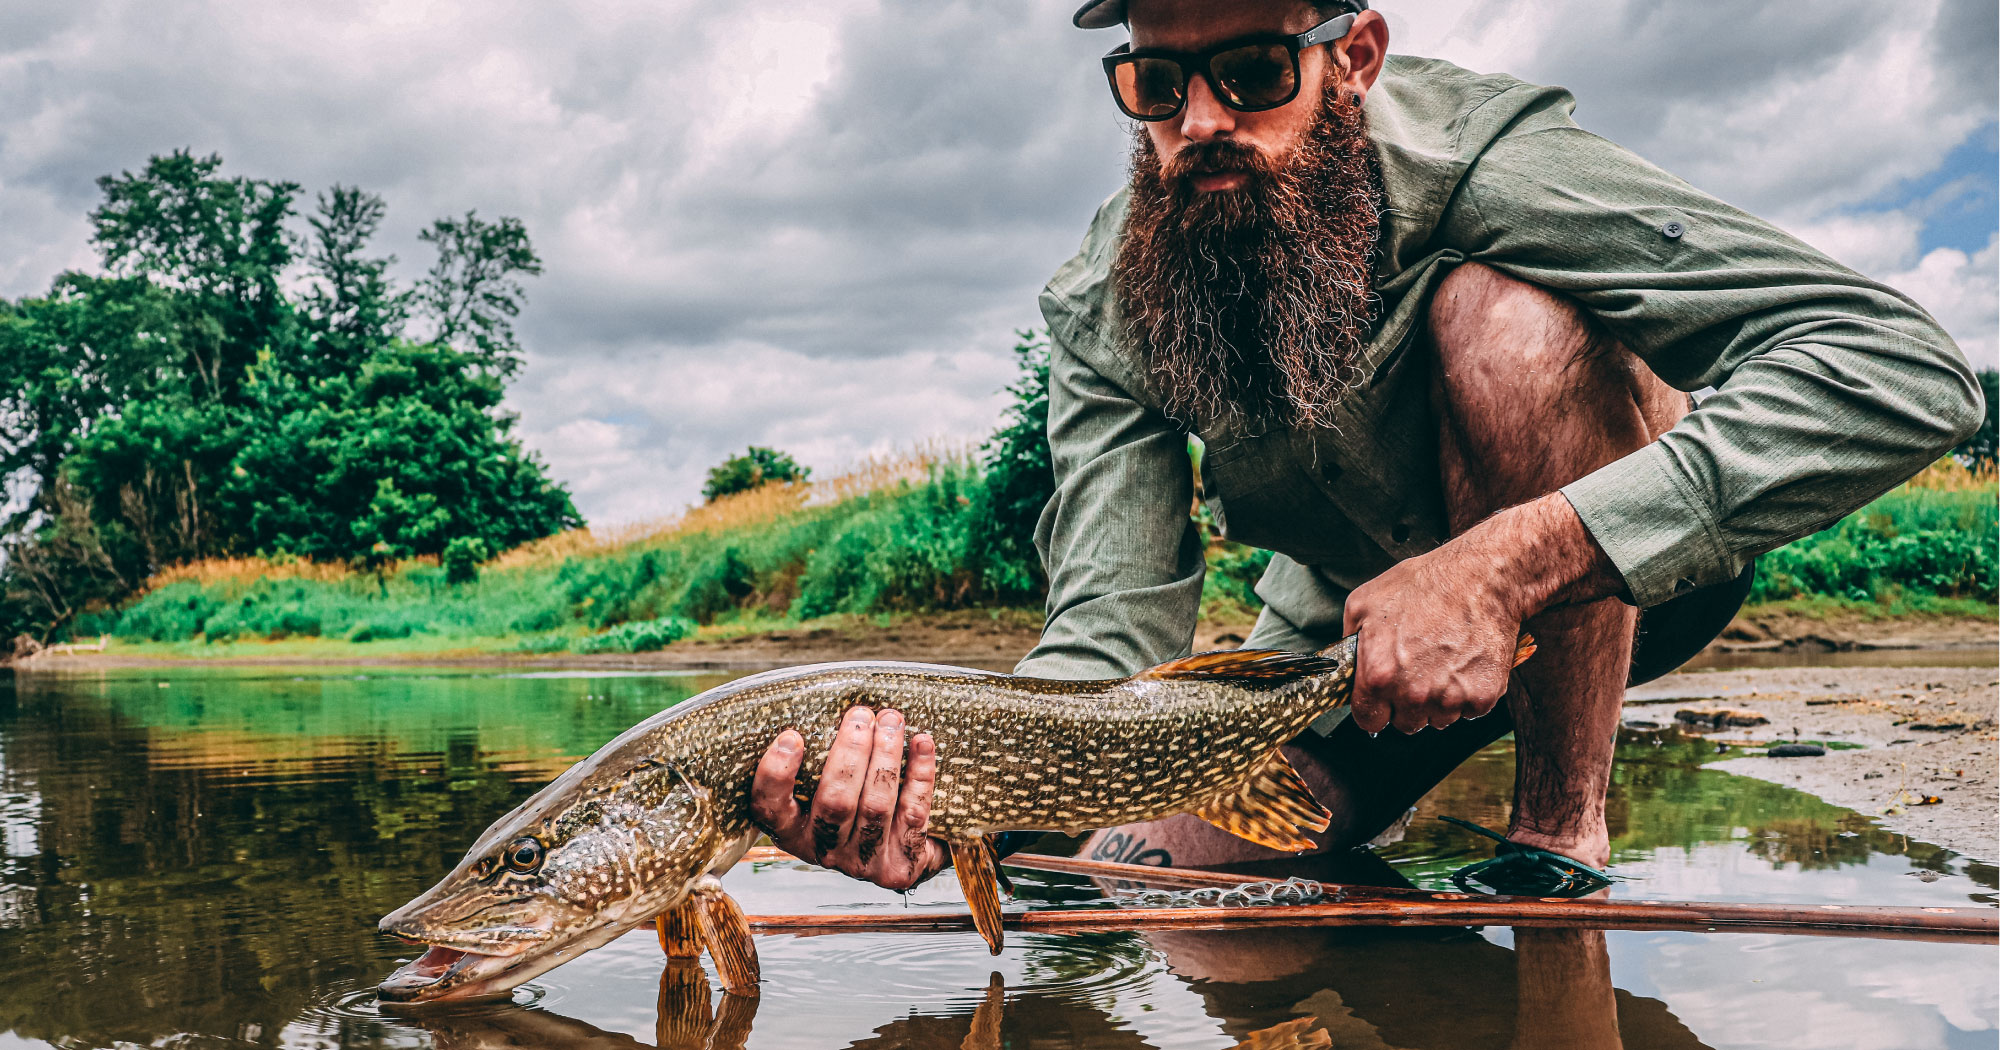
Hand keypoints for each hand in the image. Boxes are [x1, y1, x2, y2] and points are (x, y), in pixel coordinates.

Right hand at [749, 706, 948, 890]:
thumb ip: (819, 758)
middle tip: (860, 715)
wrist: (901, 858)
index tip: (791, 736)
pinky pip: (912, 812)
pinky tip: (922, 742)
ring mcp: (862, 862)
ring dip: (886, 756)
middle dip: (850, 753)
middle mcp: (823, 851)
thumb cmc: (855, 803)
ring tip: (891, 720)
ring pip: (875, 806)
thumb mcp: (824, 787)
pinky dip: (920, 774)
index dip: (776, 775)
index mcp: (792, 830)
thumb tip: (827, 702)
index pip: (770, 808)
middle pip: (834, 804)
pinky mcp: (899, 866)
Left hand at [1343, 493, 1617, 734]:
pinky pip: (1468, 711)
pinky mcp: (1482, 697)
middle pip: (1406, 723)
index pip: (1369, 721)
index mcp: (1379, 675)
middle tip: (1417, 670)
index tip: (1382, 700)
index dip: (1375, 709)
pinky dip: (1467, 694)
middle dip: (1407, 703)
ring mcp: (1450, 698)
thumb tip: (1346, 664)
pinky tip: (1464, 664)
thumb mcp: (1364, 603)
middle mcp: (1413, 693)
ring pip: (1438, 720)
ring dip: (1438, 700)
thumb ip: (1349, 641)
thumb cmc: (1425, 585)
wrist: (1482, 579)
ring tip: (1442, 662)